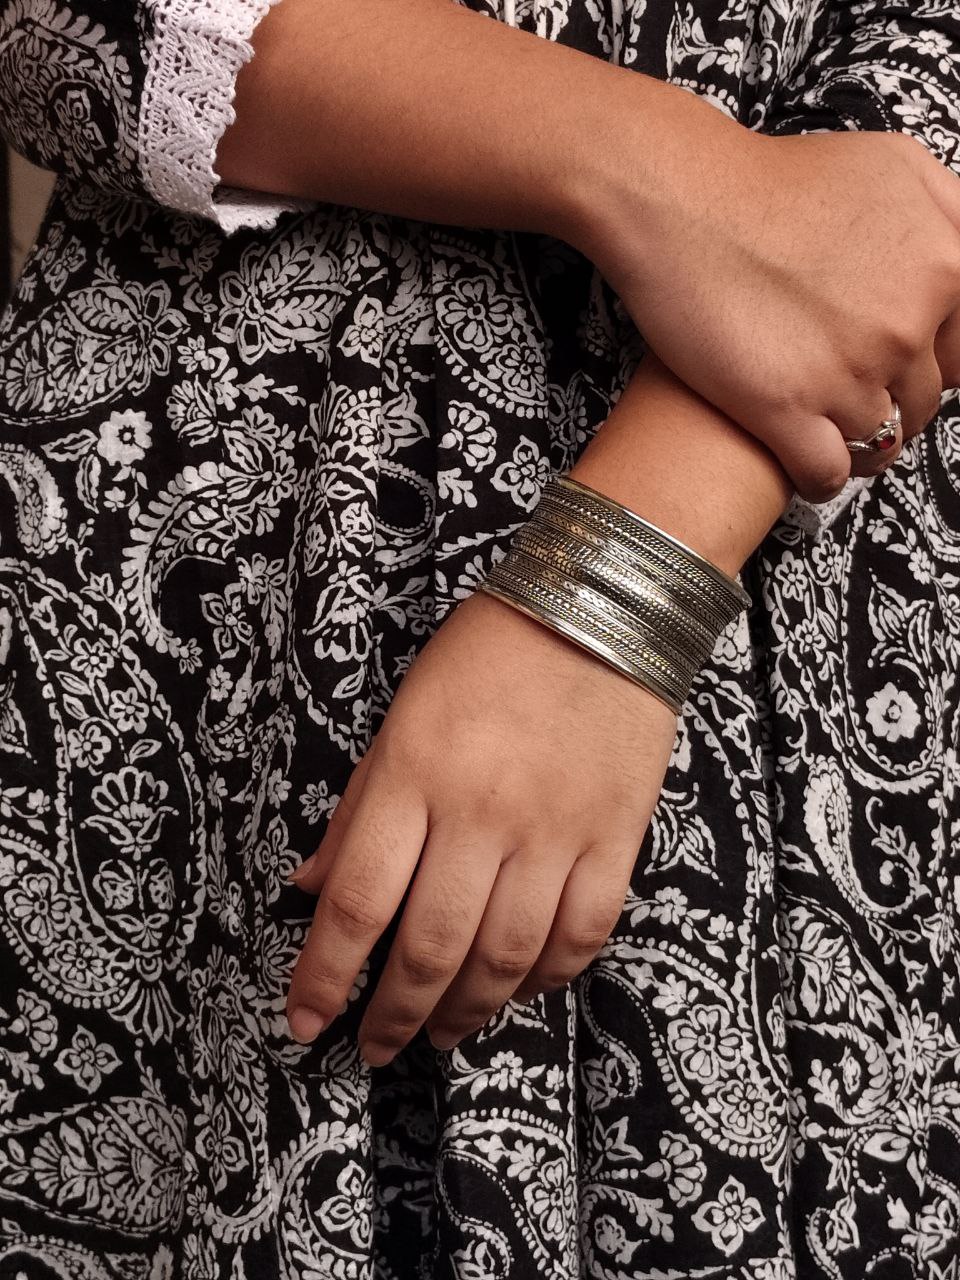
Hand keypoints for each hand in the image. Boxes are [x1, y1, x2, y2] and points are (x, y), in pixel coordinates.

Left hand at [284, 589, 677, 1064]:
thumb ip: (359, 805)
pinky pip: (581, 934)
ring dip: (466, 1012)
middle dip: (394, 1015)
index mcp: (415, 775)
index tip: (305, 1022)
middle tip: (376, 1049)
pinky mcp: (614, 837)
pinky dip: (547, 978)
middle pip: (430, 947)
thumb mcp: (403, 714)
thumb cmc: (490, 653)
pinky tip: (519, 990)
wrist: (603, 607)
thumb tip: (311, 886)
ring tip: (442, 1035)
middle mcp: (480, 813)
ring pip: (505, 956)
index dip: (325, 975)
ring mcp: (554, 830)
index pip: (357, 901)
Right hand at [570, 100, 959, 501]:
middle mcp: (905, 324)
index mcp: (944, 266)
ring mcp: (848, 372)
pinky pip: (826, 473)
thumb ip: (949, 219)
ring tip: (826, 431)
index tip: (900, 369)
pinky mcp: (785, 409)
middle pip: (921, 403)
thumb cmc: (772, 181)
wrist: (682, 200)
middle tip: (852, 394)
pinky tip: (803, 467)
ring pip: (878, 444)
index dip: (928, 366)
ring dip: (855, 446)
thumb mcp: (897, 166)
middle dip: (892, 406)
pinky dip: (819, 478)